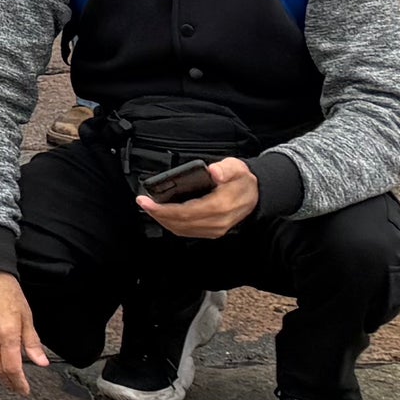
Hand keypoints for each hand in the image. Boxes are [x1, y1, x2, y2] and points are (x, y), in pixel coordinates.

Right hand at [0, 272, 52, 392]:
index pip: (12, 368)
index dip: (18, 383)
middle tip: (16, 386)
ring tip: (6, 375)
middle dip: (8, 381)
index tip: (24, 390)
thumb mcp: (26, 316)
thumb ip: (32, 342)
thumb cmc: (7, 291)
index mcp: (7, 334)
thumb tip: (40, 362)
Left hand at [136, 153, 259, 239]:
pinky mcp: (213, 231)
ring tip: (150, 208)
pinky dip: (173, 225)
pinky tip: (164, 216)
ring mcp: (215, 229)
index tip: (147, 201)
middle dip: (158, 214)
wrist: (256, 195)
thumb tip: (214, 172)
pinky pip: (188, 232)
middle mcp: (217, 222)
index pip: (185, 212)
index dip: (163, 209)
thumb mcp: (237, 167)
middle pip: (181, 223)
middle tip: (143, 203)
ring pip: (183, 230)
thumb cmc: (243, 180)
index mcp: (220, 206)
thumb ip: (226, 169)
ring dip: (164, 221)